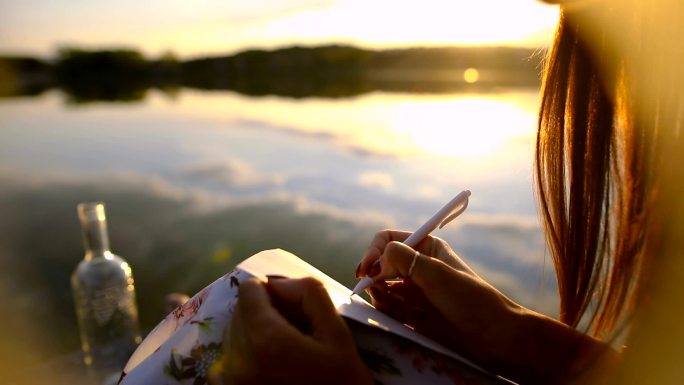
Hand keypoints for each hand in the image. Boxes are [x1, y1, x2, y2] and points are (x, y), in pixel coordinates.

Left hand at [217, 277, 373, 384]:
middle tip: (296, 328)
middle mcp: (238, 359)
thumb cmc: (342, 384)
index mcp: (265, 340)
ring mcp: (231, 378)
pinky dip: (250, 352)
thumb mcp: (338, 334)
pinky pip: (233, 356)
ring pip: (235, 332)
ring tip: (288, 349)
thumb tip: (278, 283)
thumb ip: (309, 294)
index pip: (248, 290)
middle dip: (265, 309)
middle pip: (240, 310)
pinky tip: (277, 365)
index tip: (293, 306)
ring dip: (257, 330)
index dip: (271, 289)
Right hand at [357, 230, 519, 369]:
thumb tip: (378, 257)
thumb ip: (404, 259)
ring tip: (399, 309)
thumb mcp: (436, 274)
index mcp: (426, 247)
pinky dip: (390, 312)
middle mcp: (417, 266)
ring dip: (382, 297)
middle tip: (377, 290)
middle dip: (374, 277)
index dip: (373, 251)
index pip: (387, 239)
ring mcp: (414, 290)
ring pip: (380, 288)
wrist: (491, 336)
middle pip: (379, 264)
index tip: (366, 269)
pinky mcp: (412, 312)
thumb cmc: (469, 300)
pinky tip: (406, 318)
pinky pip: (389, 308)